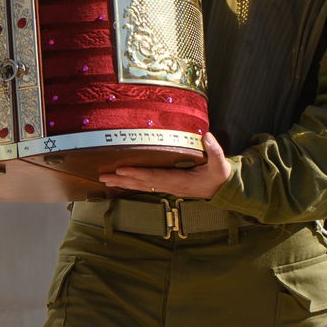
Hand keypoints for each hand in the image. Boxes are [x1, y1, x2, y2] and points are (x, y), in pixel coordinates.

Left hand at [99, 133, 231, 199]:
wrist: (222, 190)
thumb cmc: (219, 176)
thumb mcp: (220, 164)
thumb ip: (215, 151)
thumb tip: (206, 137)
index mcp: (180, 181)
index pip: (155, 177)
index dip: (138, 173)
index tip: (121, 169)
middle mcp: (170, 186)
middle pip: (142, 183)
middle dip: (122, 180)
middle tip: (103, 176)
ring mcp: (167, 188)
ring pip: (141, 186)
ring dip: (123, 183)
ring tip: (105, 180)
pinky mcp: (167, 186)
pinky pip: (146, 186)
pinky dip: (132, 184)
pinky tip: (121, 182)